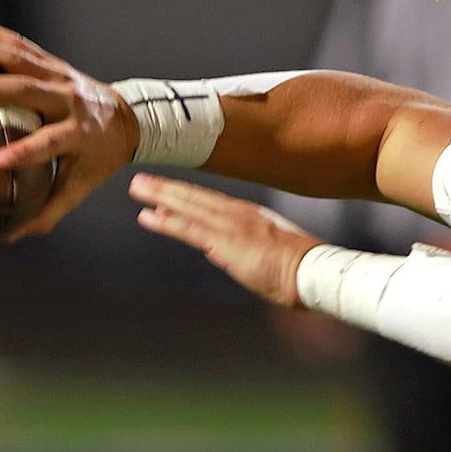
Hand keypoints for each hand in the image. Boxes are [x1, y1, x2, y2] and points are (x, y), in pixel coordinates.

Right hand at [0, 23, 139, 237]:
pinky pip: (22, 45)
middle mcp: (69, 101)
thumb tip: (11, 236)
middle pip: (31, 91)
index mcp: (79, 134)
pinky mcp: (53, 63)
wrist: (126, 118)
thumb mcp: (81, 184)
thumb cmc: (98, 158)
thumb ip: (49, 209)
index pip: (52, 142)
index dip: (27, 152)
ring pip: (24, 59)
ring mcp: (61, 77)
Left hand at [130, 172, 320, 306]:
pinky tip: (149, 216)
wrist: (312, 270)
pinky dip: (167, 221)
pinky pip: (190, 229)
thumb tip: (230, 253)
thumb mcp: (276, 251)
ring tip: (138, 188)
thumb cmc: (302, 266)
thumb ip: (250, 248)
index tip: (169, 192)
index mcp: (251, 216)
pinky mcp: (225, 242)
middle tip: (140, 181)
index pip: (212, 203)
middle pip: (196, 198)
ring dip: (161, 196)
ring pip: (188, 206)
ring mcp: (230, 226)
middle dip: (167, 189)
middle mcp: (238, 214)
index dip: (188, 196)